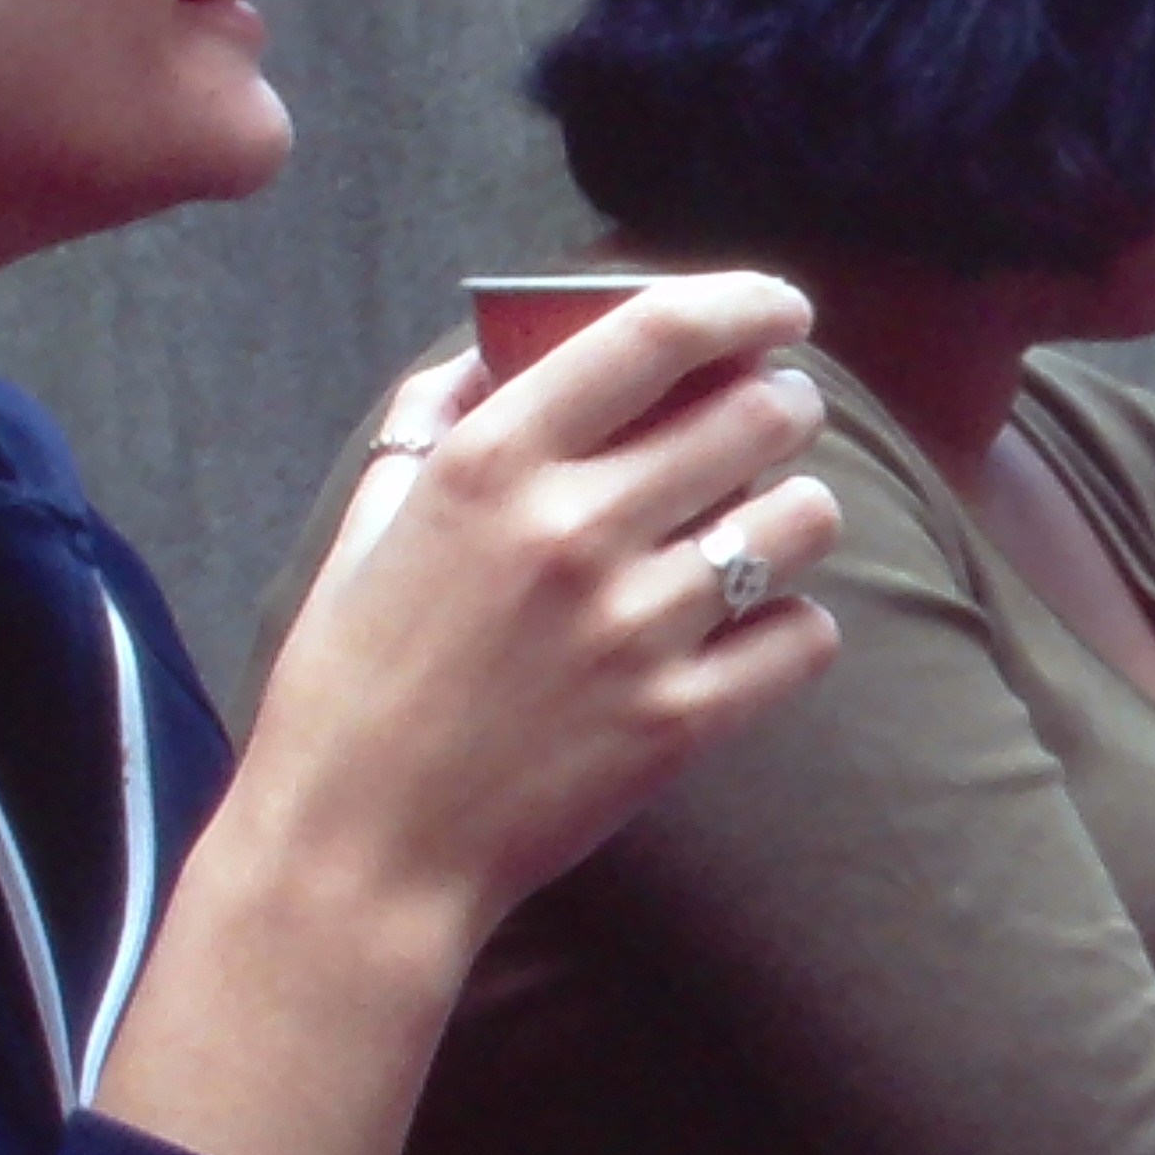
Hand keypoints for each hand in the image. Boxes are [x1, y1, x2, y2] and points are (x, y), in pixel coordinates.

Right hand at [248, 274, 848, 935]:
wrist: (360, 852)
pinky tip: (757, 629)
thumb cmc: (351, 684)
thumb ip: (433, 421)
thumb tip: (491, 347)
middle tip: (780, 415)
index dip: (743, 302)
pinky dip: (795, 626)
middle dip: (788, 403)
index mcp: (491, 464)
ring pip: (801, 521)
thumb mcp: (368, 526)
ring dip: (801, 509)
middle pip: (754, 416)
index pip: (653, 332)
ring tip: (770, 523)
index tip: (781, 309)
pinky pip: (803, 638)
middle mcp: (571, 531)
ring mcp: (632, 629)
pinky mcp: (675, 722)